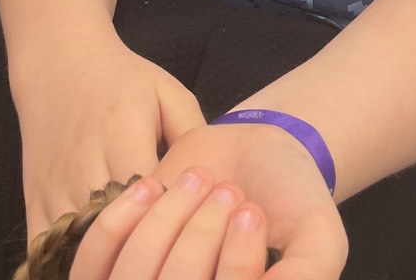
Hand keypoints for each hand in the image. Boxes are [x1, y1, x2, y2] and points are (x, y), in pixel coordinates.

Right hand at [13, 36, 205, 244]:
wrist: (60, 64)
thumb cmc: (123, 80)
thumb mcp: (168, 94)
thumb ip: (195, 135)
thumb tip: (217, 185)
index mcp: (122, 132)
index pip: (153, 195)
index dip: (176, 215)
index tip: (193, 221)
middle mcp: (85, 163)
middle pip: (119, 225)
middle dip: (147, 238)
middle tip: (171, 244)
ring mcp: (55, 188)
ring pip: (84, 243)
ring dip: (113, 251)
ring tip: (141, 254)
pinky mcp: (33, 203)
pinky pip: (48, 250)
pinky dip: (73, 260)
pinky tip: (101, 259)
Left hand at [68, 123, 347, 279]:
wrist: (256, 148)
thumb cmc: (293, 198)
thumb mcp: (320, 239)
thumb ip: (308, 274)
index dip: (236, 267)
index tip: (252, 213)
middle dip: (201, 238)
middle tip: (230, 193)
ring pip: (134, 278)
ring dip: (168, 221)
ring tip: (202, 182)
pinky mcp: (114, 263)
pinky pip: (96, 261)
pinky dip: (122, 218)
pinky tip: (155, 186)